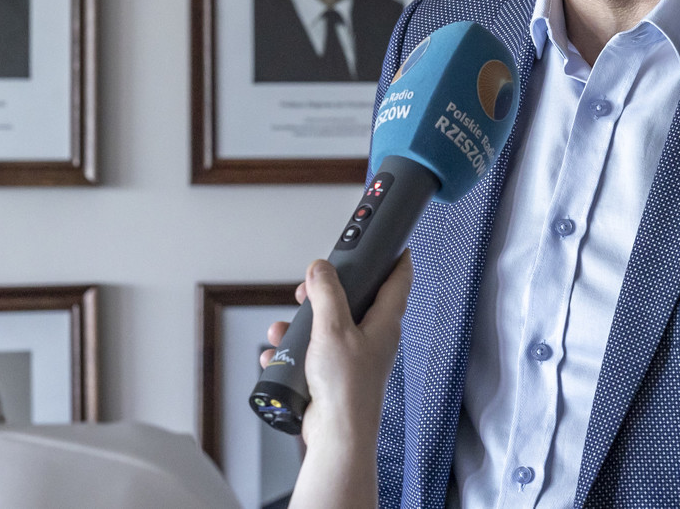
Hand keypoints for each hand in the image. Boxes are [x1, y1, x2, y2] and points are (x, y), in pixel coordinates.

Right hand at [262, 253, 411, 508]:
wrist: (336, 436)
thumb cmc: (346, 389)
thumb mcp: (333, 329)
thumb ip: (327, 294)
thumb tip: (321, 269)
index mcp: (384, 324)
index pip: (399, 281)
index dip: (397, 258)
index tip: (395, 242)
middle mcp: (373, 339)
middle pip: (355, 300)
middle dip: (328, 290)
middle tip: (310, 287)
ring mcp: (354, 357)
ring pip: (328, 326)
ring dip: (304, 323)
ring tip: (286, 328)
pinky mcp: (334, 374)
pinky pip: (313, 351)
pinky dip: (295, 350)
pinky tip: (280, 353)